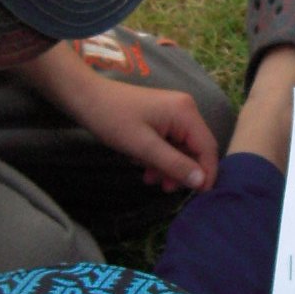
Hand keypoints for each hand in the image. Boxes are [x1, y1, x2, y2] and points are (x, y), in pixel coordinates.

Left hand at [77, 78, 220, 192]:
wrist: (86, 97)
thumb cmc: (113, 120)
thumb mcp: (144, 147)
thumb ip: (175, 165)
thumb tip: (201, 182)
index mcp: (186, 113)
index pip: (208, 147)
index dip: (206, 173)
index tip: (197, 195)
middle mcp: (185, 110)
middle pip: (196, 149)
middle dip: (183, 171)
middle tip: (165, 188)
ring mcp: (173, 112)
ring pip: (182, 148)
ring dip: (169, 167)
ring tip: (150, 179)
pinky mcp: (162, 117)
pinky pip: (170, 142)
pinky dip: (160, 157)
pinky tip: (144, 166)